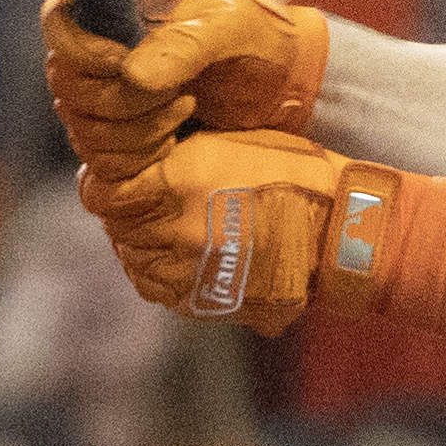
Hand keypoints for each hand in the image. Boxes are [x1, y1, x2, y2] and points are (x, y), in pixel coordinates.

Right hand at [43, 0, 329, 187]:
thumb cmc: (260, 37)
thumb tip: (131, 75)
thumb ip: (185, 45)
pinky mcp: (121, 133)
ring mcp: (107, 92)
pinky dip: (139, 156)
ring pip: (82, 126)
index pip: (59, 21)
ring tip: (189, 108)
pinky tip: (178, 140)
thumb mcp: (232, 26)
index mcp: (117, 1)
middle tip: (181, 93)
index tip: (124, 64)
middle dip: (122, 100)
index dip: (82, 50)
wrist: (287, 83)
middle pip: (66, 83)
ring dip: (136, 130)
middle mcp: (101, 45)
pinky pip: (101, 158)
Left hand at [87, 126, 400, 335]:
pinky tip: (190, 258)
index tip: (120, 180)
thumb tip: (129, 163)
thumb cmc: (295, 173)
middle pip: (118, 228)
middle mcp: (174, 231)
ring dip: (147, 246)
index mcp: (176, 183)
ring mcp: (189, 273)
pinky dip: (165, 275)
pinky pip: (161, 291)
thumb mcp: (230, 143)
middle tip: (159, 203)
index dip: (106, 185)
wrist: (345, 231)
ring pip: (136, 261)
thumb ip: (173, 154)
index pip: (100, 192)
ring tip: (178, 231)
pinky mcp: (205, 303)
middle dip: (131, 214)